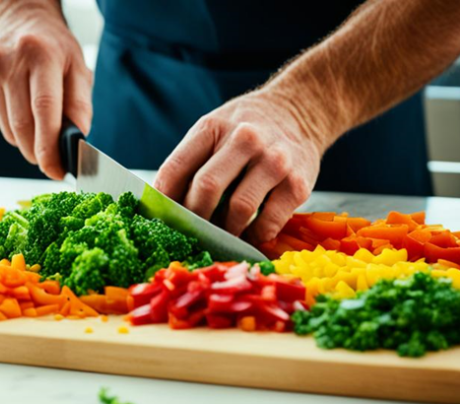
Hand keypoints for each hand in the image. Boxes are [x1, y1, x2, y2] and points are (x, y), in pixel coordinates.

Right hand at [0, 0, 92, 179]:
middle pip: (22, 126)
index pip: (44, 111)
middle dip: (38, 152)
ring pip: (7, 128)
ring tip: (38, 122)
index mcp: (40, 54)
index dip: (49, 147)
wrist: (18, 15)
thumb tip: (78, 139)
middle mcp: (8, 59)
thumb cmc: (52, 44)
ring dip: (25, 138)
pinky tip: (19, 103)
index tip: (55, 169)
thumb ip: (80, 105)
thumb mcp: (77, 67)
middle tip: (51, 159)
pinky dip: (11, 122)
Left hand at [154, 89, 327, 245]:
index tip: (160, 220)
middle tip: (192, 232)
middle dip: (194, 218)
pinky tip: (248, 234)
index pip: (176, 169)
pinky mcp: (298, 184)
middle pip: (206, 189)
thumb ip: (189, 161)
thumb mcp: (213, 129)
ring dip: (224, 230)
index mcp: (214, 127)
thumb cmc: (245, 128)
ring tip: (220, 233)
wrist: (299, 111)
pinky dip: (253, 237)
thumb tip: (163, 207)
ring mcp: (274, 161)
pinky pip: (268, 223)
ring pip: (238, 209)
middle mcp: (245, 139)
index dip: (163, 201)